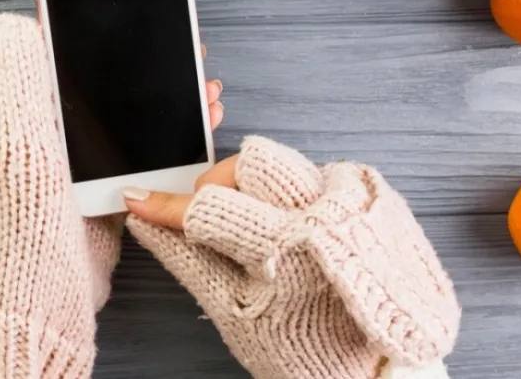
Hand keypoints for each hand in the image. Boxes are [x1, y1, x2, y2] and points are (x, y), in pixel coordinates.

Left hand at [0, 38, 223, 309]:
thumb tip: (14, 20)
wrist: (40, 313)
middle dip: (145, 67)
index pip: (57, 58)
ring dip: (166, 102)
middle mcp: (41, 139)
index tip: (141, 17)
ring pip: (125, 120)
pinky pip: (138, 158)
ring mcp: (72, 171)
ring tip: (206, 91)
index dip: (98, 35)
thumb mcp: (10, 142)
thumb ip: (15, 77)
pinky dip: (170, 142)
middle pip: (99, 86)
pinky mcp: (98, 200)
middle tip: (189, 55)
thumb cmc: (20, 231)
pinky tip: (198, 134)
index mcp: (16, 116)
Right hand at [125, 137, 460, 378]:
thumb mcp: (236, 313)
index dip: (168, 204)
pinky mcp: (368, 199)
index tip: (142, 200)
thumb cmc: (308, 348)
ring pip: (284, 163)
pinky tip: (291, 230)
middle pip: (252, 162)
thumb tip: (149, 226)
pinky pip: (315, 173)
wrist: (378, 367)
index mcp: (288, 247)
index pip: (210, 206)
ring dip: (257, 188)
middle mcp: (325, 213)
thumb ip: (189, 261)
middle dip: (221, 183)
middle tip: (215, 217)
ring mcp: (352, 202)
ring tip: (258, 230)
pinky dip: (291, 194)